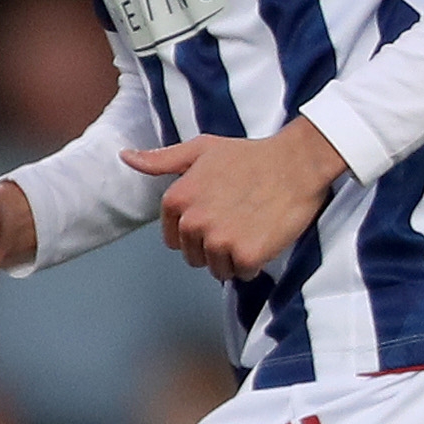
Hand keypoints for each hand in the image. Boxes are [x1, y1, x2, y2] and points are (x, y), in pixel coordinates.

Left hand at [126, 117, 348, 281]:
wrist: (297, 163)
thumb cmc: (251, 156)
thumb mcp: (202, 149)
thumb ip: (162, 160)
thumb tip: (126, 157)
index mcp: (177, 200)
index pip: (175, 239)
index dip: (199, 230)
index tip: (220, 212)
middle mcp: (192, 222)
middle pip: (195, 257)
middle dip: (215, 245)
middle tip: (240, 218)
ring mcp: (218, 240)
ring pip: (218, 268)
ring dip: (235, 255)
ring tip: (253, 225)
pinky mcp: (245, 255)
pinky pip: (241, 274)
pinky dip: (254, 262)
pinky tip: (264, 236)